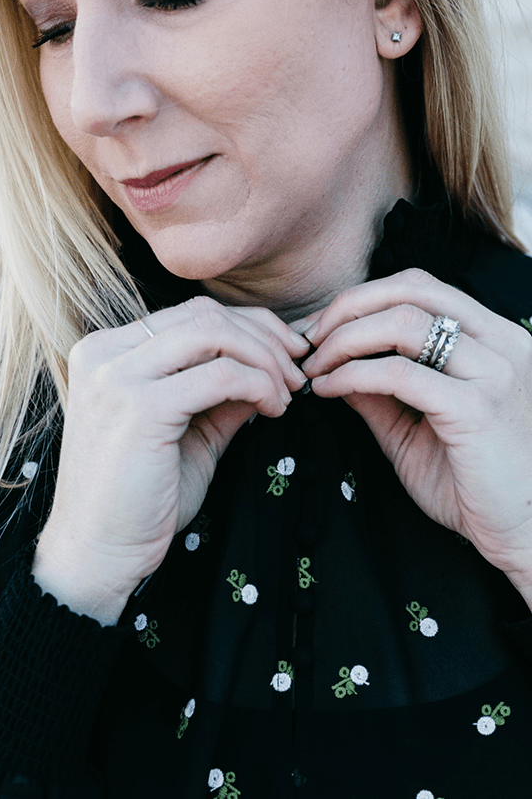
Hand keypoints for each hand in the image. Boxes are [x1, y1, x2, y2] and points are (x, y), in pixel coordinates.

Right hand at [33, 296, 308, 621]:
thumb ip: (222, 394)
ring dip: (265, 359)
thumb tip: (273, 367)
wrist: (97, 554)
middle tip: (297, 373)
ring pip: (214, 333)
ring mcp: (117, 376)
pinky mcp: (139, 406)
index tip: (285, 356)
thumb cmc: (139, 499)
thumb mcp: (188, 432)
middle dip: (264, 338)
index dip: (248, 327)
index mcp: (107, 351)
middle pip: (205, 314)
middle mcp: (104, 353)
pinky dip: (259, 385)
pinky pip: (221, 375)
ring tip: (287, 393)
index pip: (192, 313)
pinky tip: (273, 410)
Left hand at [299, 268, 531, 599]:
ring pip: (403, 322)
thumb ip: (380, 391)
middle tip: (309, 339)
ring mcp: (493, 372)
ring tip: (316, 366)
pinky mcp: (476, 408)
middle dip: (347, 307)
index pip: (420, 287)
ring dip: (345, 339)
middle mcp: (500, 342)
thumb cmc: (477, 485)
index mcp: (493, 338)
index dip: (362, 298)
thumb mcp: (416, 428)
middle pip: (410, 289)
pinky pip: (399, 374)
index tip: (322, 327)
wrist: (525, 534)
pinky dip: (352, 374)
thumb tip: (333, 361)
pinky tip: (329, 389)